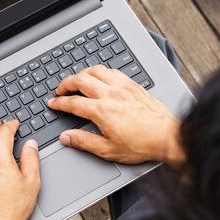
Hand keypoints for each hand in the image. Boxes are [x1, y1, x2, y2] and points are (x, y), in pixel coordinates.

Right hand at [48, 65, 183, 164]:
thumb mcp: (108, 150)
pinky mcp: (133, 85)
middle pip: (80, 79)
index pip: (73, 102)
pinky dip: (100, 72)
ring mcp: (123, 87)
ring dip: (82, 73)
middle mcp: (111, 94)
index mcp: (102, 111)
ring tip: (77, 80)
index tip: (52, 103)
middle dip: (66, 83)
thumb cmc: (141, 144)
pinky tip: (99, 78)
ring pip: (96, 70)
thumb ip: (84, 142)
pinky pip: (112, 71)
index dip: (59, 102)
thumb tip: (66, 137)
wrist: (167, 136)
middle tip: (60, 90)